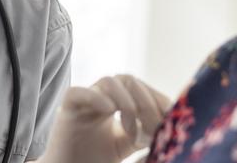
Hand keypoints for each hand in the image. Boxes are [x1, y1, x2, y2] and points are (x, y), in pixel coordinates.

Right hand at [39, 75, 171, 162]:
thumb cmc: (94, 161)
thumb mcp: (126, 146)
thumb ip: (144, 134)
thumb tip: (170, 126)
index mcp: (115, 103)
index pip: (140, 87)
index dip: (157, 100)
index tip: (170, 120)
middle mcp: (100, 98)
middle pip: (128, 80)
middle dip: (147, 102)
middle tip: (154, 129)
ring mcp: (83, 103)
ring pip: (108, 81)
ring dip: (126, 101)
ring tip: (131, 129)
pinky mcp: (66, 111)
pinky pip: (77, 92)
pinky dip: (95, 98)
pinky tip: (109, 112)